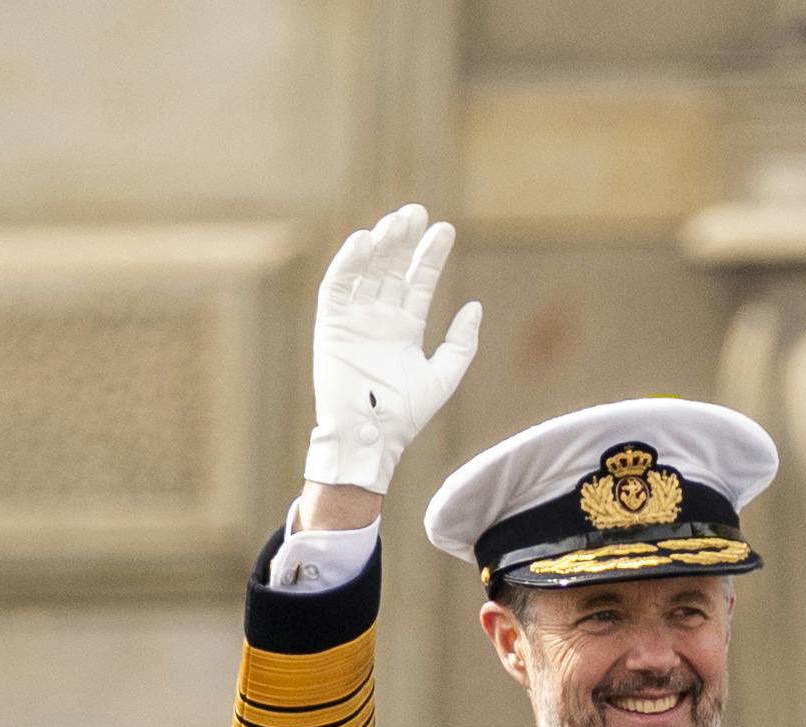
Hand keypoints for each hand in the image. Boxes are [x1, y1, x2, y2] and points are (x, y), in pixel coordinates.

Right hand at [303, 203, 480, 496]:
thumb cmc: (405, 415)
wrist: (370, 436)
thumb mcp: (443, 377)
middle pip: (391, 268)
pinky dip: (348, 263)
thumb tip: (475, 306)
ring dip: (380, 244)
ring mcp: (354, 320)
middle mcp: (378, 319)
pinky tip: (365, 242)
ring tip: (397, 222)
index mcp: (404, 328)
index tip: (445, 229)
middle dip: (404, 240)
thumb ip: (461, 343)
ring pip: (366, 271)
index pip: (418, 282)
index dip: (430, 256)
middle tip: (417, 211)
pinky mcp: (331, 325)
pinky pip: (337, 287)